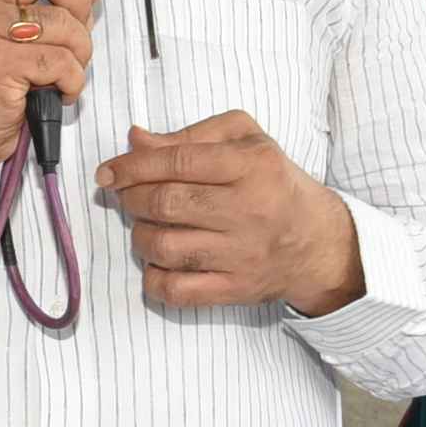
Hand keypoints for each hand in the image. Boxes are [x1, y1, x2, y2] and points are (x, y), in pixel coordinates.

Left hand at [96, 111, 364, 313]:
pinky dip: (153, 278)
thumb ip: (190, 135)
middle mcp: (248, 210)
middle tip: (127, 196)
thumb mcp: (245, 140)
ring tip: (146, 226)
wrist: (317, 242)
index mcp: (251, 165)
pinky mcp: (236, 289)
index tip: (107, 172)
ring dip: (139, 235)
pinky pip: (177, 291)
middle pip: (166, 204)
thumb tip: (135, 140)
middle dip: (131, 198)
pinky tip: (157, 262)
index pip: (178, 162)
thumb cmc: (273, 181)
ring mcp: (242, 255)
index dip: (132, 165)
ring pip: (164, 247)